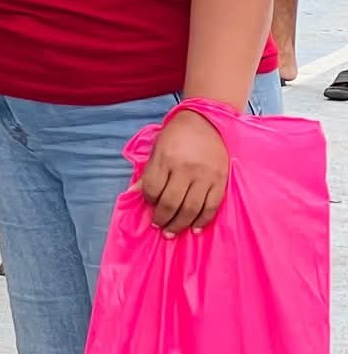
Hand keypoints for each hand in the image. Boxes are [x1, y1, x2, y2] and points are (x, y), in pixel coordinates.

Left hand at [133, 107, 229, 234]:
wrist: (205, 121)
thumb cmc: (176, 135)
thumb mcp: (156, 149)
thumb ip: (148, 172)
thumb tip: (134, 194)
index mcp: (165, 159)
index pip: (152, 188)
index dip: (148, 200)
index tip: (149, 204)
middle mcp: (184, 169)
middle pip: (171, 202)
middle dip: (162, 218)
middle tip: (159, 227)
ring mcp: (205, 176)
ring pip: (191, 208)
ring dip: (180, 224)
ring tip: (172, 232)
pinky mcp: (220, 181)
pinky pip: (211, 207)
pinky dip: (202, 221)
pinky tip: (194, 228)